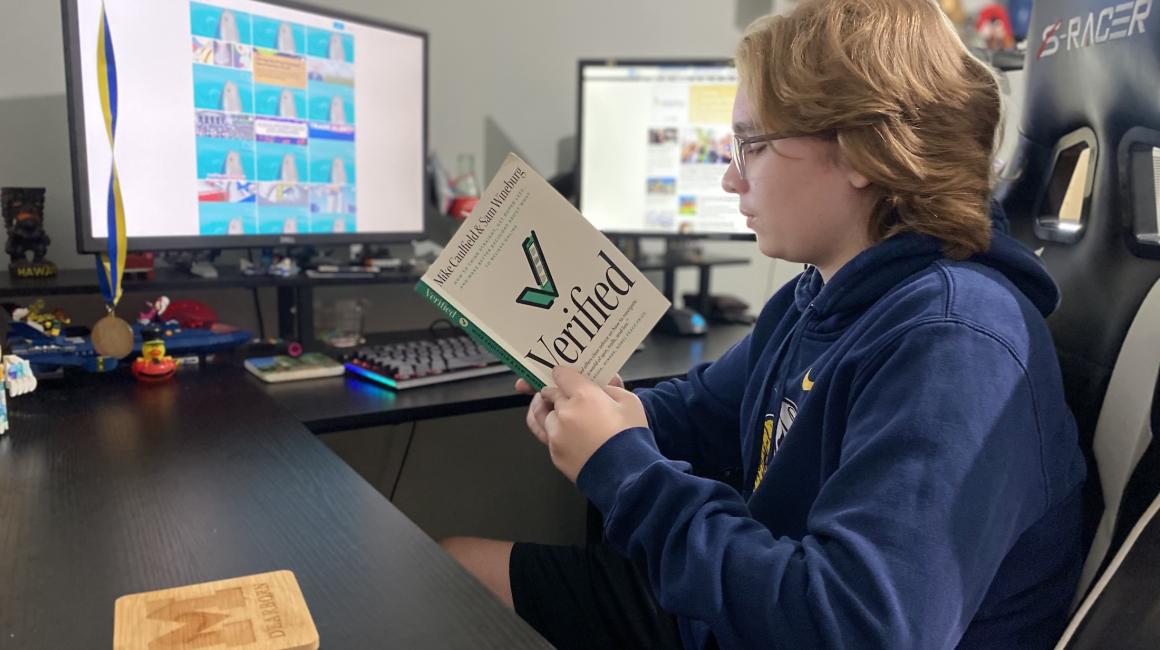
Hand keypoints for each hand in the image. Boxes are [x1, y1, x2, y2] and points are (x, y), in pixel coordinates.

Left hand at [536, 366, 645, 482]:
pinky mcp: (554, 453)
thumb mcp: (630, 402)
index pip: (561, 375)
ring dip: (550, 412)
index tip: (563, 376)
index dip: (562, 374)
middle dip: (555, 392)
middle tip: (561, 393)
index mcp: (584, 395)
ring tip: (557, 412)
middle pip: (549, 394)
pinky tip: (560, 431)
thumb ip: (610, 388)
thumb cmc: (631, 437)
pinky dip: (550, 430)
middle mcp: (565, 412)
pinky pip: (545, 435)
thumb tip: (599, 388)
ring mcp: (556, 434)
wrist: (627, 475)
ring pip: (544, 415)